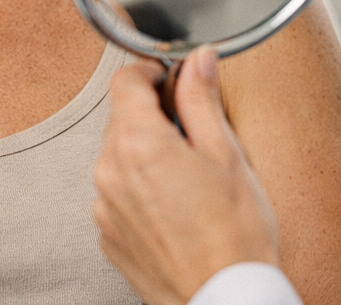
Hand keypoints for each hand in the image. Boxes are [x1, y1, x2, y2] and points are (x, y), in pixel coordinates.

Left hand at [93, 49, 280, 304]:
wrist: (223, 300)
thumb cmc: (235, 236)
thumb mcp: (228, 155)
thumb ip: (203, 99)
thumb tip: (198, 60)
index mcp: (139, 144)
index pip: (125, 81)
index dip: (151, 73)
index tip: (172, 79)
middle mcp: (111, 172)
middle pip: (122, 119)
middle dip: (154, 116)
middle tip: (195, 134)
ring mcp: (106, 208)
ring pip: (120, 157)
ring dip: (147, 154)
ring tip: (191, 178)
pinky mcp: (109, 235)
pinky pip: (119, 194)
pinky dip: (141, 190)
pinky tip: (177, 207)